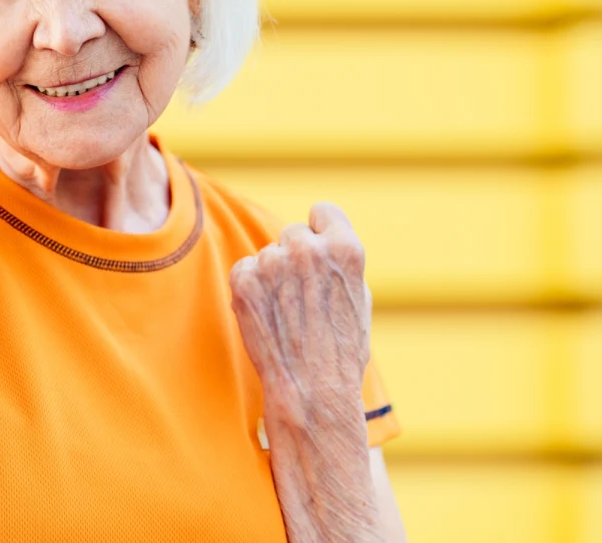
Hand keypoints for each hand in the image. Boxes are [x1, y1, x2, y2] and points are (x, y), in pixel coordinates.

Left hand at [229, 202, 371, 420]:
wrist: (312, 390)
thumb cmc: (341, 350)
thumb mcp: (358, 297)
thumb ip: (339, 261)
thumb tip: (320, 238)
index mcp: (345, 247)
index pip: (324, 211)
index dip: (320, 231)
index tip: (318, 249)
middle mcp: (307, 248)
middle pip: (293, 233)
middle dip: (295, 257)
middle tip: (303, 296)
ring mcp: (272, 261)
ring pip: (269, 254)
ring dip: (273, 276)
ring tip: (287, 314)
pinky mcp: (243, 278)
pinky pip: (246, 270)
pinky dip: (252, 290)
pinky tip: (267, 317)